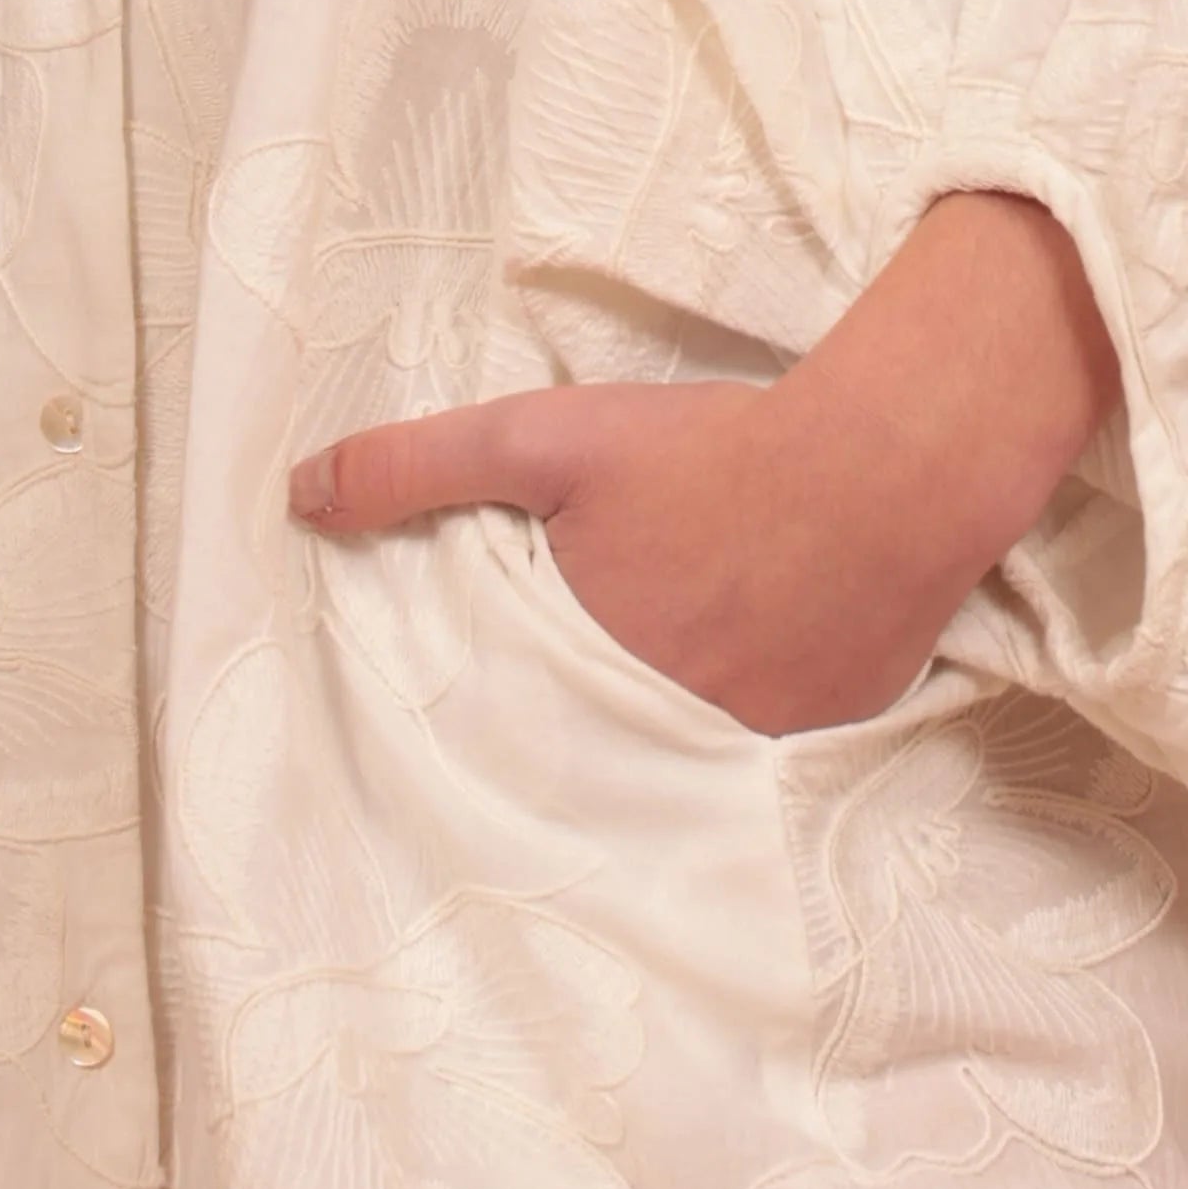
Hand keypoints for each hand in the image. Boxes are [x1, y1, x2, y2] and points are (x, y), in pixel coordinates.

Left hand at [290, 186, 1119, 738]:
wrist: (890, 461)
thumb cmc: (712, 449)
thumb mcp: (545, 440)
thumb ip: (415, 466)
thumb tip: (297, 494)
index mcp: (589, 680)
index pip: (516, 727)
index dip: (502, 709)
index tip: (495, 694)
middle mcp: (671, 736)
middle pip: (603, 746)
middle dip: (587, 721)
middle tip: (591, 678)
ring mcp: (760, 744)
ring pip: (688, 748)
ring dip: (672, 715)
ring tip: (675, 664)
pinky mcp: (835, 728)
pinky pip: (773, 740)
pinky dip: (756, 705)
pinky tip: (760, 657)